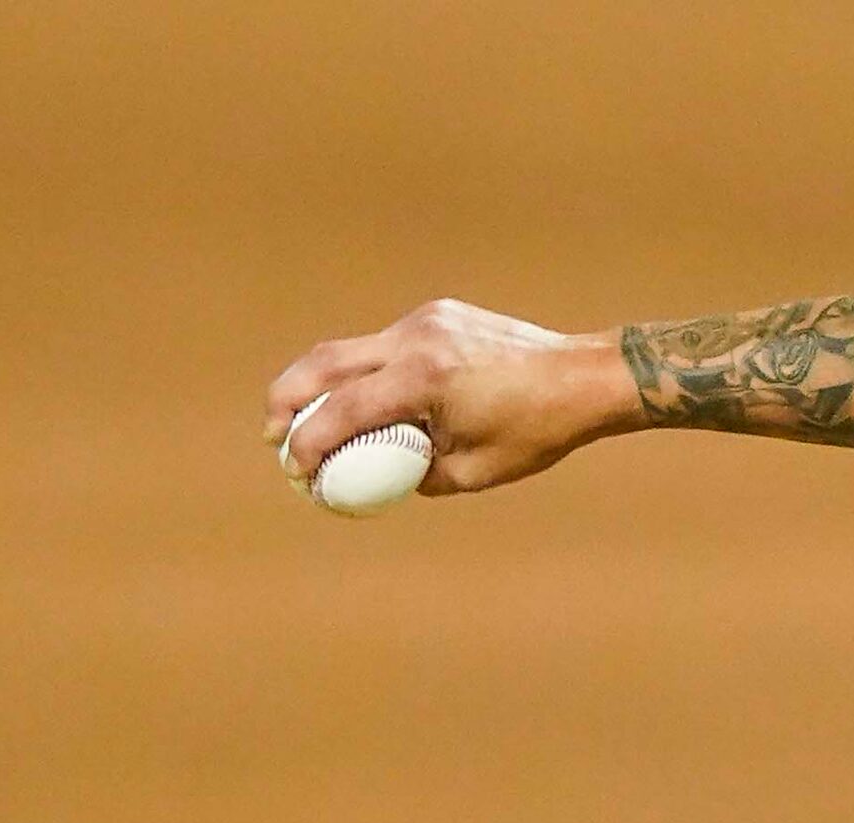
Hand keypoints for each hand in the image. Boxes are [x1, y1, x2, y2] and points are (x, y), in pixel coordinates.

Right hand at [263, 299, 640, 495]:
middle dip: (287, 398)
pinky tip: (367, 398)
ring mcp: (425, 321)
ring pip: (350, 348)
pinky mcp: (436, 315)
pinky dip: (366, 370)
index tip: (293, 468)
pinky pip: (386, 344)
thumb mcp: (476, 472)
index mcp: (425, 381)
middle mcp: (417, 340)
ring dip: (320, 381)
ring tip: (303, 416)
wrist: (582, 378)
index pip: (344, 410)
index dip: (309, 441)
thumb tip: (379, 476)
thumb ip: (418, 475)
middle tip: (272, 434)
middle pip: (324, 362)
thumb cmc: (537, 431)